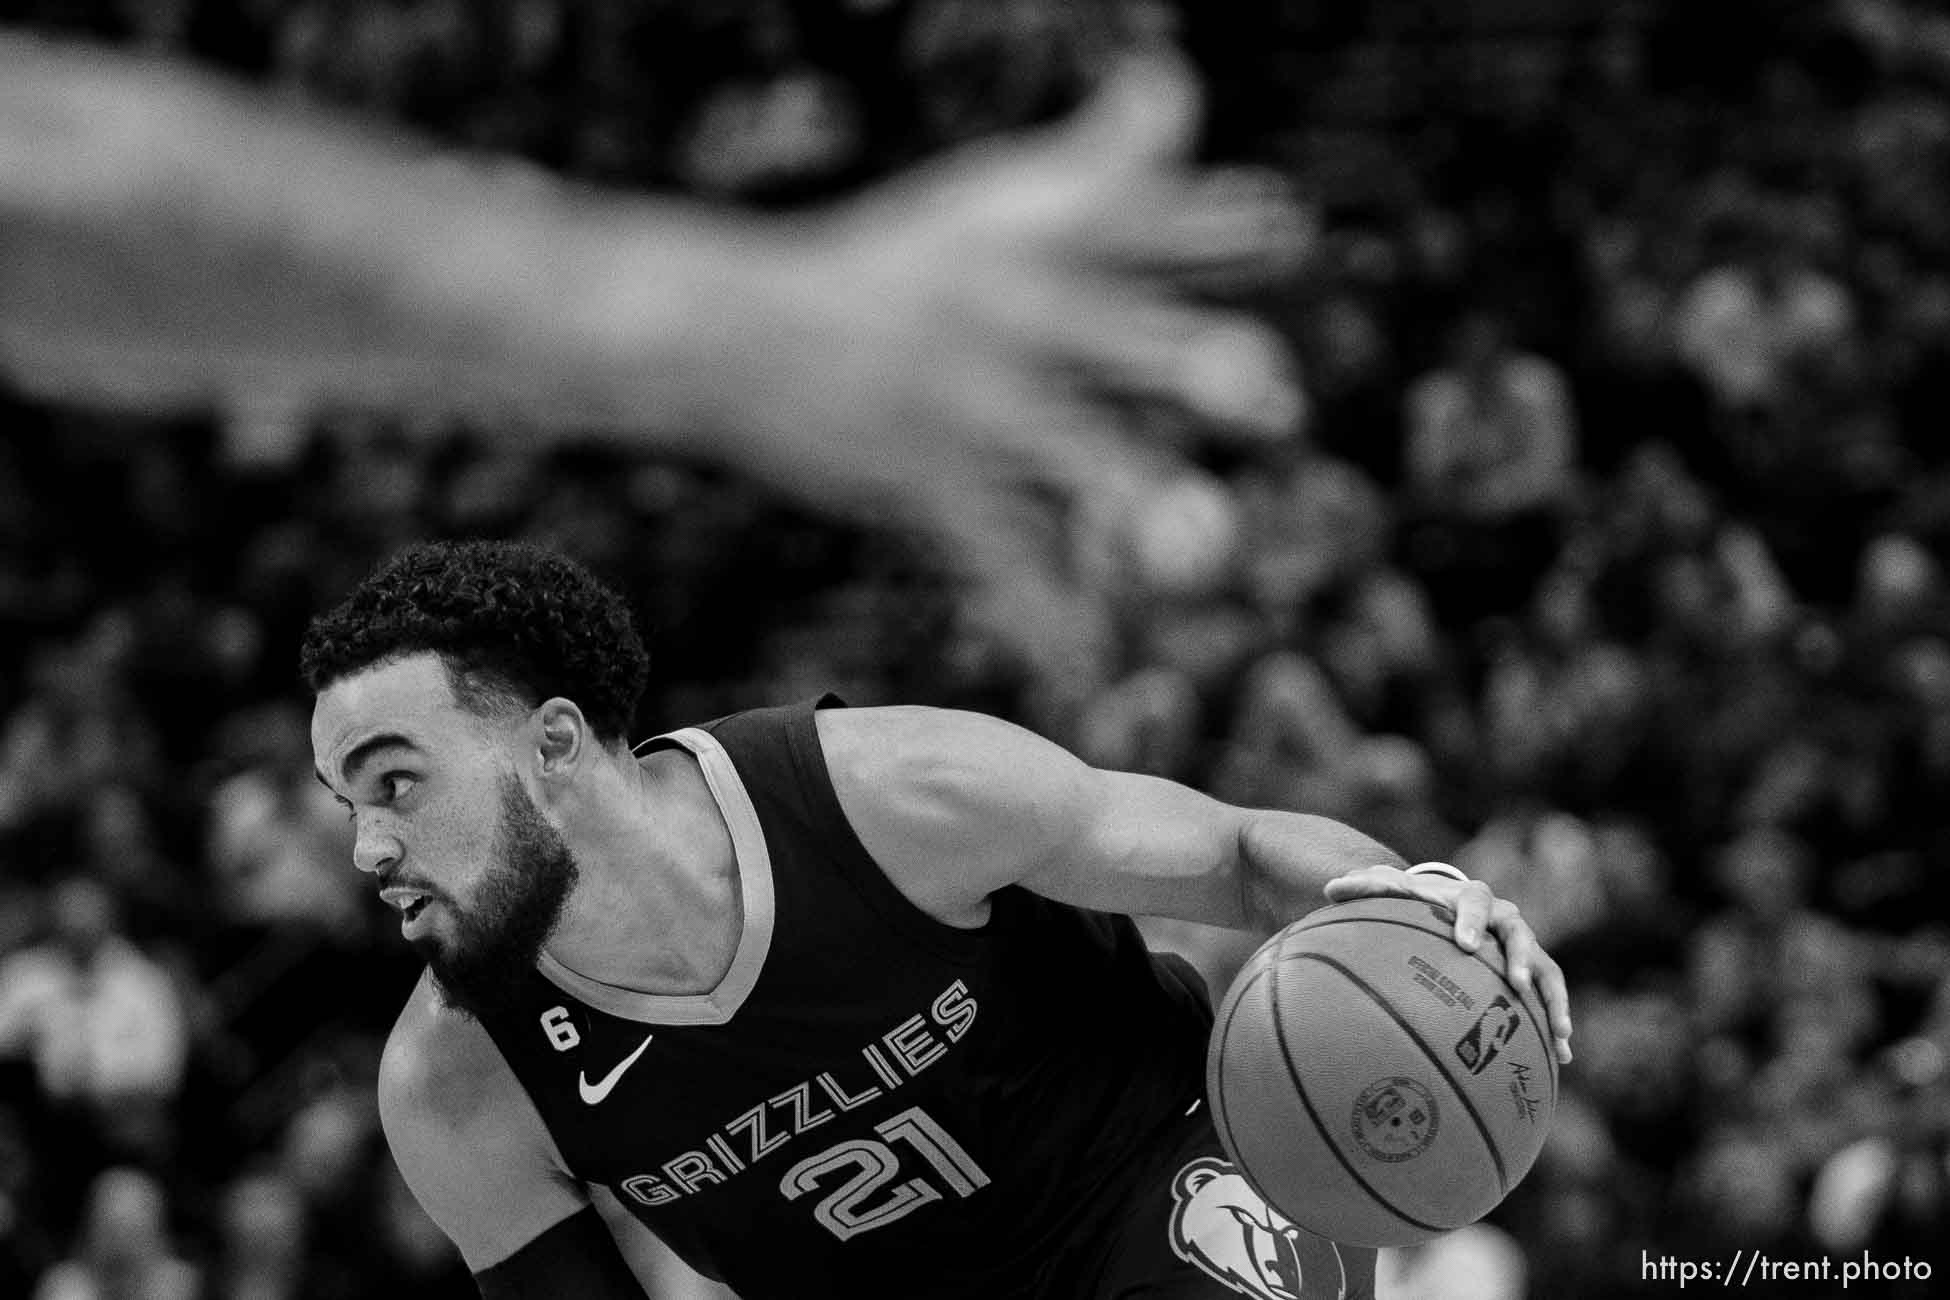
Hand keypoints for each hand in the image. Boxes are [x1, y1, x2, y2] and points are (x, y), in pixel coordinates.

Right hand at [686, 52, 1308, 670]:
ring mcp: (959, 395)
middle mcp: (1000, 306)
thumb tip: (1178, 80)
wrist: (735, 328)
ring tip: (1201, 540)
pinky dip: (1040, 610)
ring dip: (1133, 494)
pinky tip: (1083, 657)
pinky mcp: (919, 474)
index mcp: (1027, 233)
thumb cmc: (890, 265)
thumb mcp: (990, 203)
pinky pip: (998, 551)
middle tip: (1270, 398)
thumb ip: (1098, 156)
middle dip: (1195, 365)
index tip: (1291, 231)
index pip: (1137, 221)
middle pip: (1114, 333)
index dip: (1218, 229)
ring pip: (1065, 451)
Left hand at [1324, 863, 1573, 1064]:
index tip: (1465, 943)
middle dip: (1524, 958)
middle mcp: (1505, 920)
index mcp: (1470, 898)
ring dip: (1554, 998)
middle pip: (1522, 933)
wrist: (1450, 905)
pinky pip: (1550, 999)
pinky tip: (1561, 1059)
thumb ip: (1365, 890)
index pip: (1475, 901)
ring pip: (1548, 970)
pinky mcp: (1532, 974)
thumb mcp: (1392, 892)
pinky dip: (1556, 1025)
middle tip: (1518, 983)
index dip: (1473, 920)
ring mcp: (1523, 948)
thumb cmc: (1418, 902)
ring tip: (1560, 1031)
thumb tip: (1329, 889)